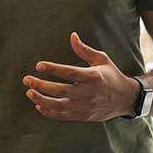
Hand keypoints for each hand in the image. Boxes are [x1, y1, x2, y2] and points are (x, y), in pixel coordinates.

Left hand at [23, 32, 138, 122]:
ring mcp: (85, 106)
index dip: (52, 69)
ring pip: (59, 105)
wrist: (125, 98)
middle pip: (60, 90)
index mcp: (92, 76)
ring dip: (41, 99)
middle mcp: (88, 92)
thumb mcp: (101, 59)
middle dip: (40, 85)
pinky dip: (49, 112)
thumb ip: (84, 50)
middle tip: (26, 79)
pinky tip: (39, 106)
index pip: (69, 73)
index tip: (38, 65)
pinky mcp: (83, 116)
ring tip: (29, 92)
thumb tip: (72, 36)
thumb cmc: (111, 75)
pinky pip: (63, 116)